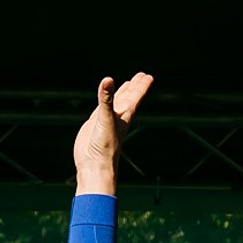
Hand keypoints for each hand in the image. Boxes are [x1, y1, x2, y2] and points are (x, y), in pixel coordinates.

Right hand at [73, 73, 153, 191]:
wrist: (94, 165)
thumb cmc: (104, 147)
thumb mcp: (105, 118)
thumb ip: (106, 99)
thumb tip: (108, 80)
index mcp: (124, 116)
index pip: (135, 97)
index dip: (141, 86)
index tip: (148, 77)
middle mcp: (117, 118)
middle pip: (129, 98)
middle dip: (135, 87)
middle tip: (142, 76)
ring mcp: (107, 121)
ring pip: (117, 103)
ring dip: (123, 94)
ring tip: (128, 85)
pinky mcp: (95, 126)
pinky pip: (103, 110)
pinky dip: (106, 103)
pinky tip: (105, 101)